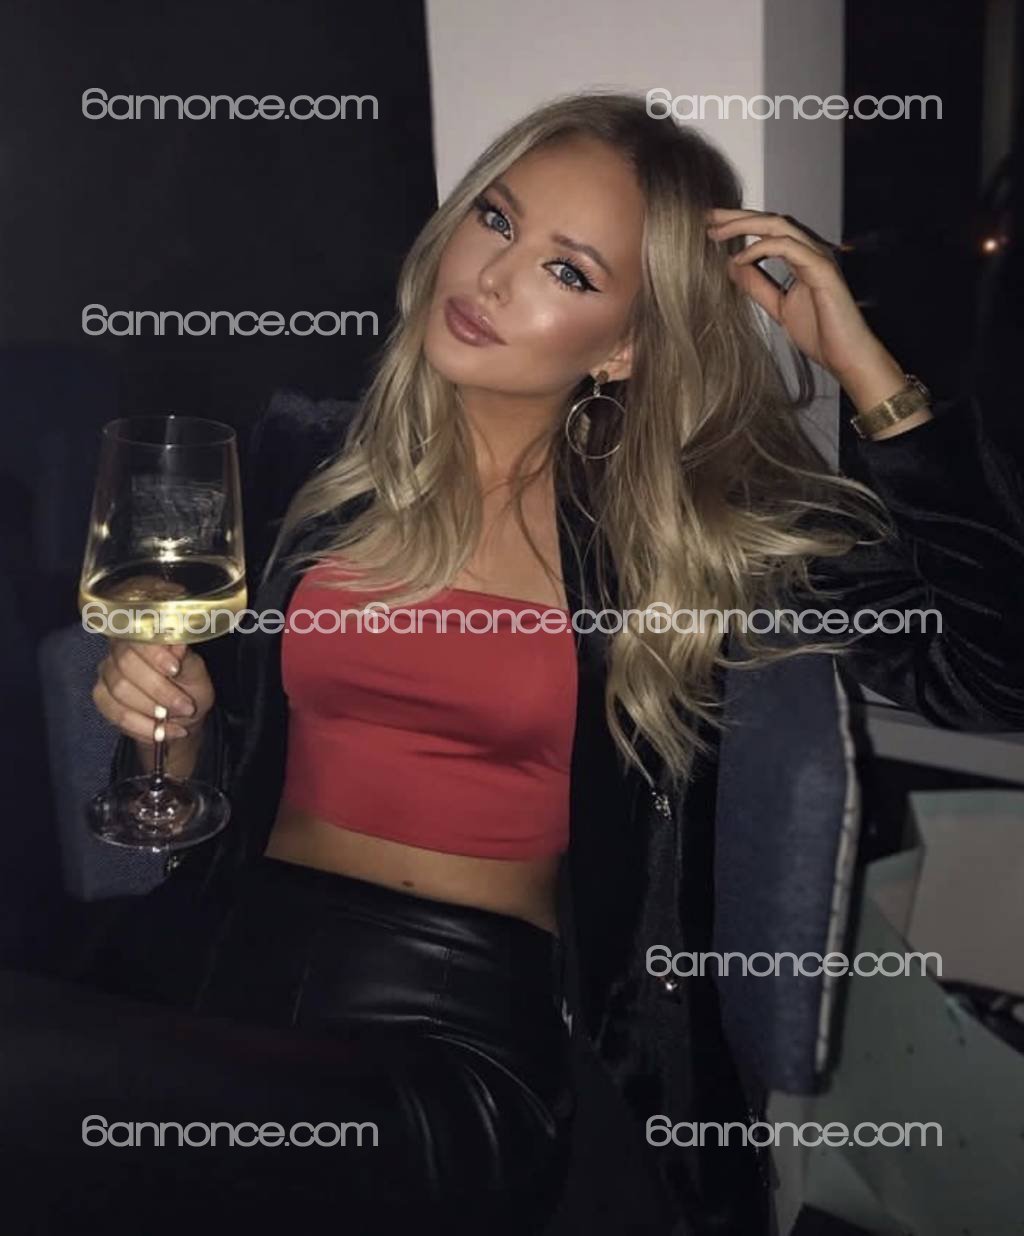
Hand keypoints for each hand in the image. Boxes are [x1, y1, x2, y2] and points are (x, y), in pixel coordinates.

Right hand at [92, 641, 214, 745]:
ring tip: (178, 719)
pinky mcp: (102, 698)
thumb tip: (179, 645)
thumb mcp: (196, 674)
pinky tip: (163, 732)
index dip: (155, 653)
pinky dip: (143, 727)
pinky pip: (116, 714)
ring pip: (120, 690)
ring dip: (152, 709)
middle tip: (186, 706)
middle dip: (159, 689)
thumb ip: (186, 660)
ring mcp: (107, 673)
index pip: (139, 637)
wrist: (179, 718)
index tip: (175, 669)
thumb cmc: (189, 688)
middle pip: (126, 663)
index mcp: (145, 636)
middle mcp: (119, 650)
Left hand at [706, 208, 912, 414]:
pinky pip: (788, 247)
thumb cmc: (821, 333)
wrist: (845, 356)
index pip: (767, 230)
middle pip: (770, 220)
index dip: (739, 225)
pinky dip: (760, 249)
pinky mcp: (822, 269)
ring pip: (778, 225)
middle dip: (737, 217)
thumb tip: (732, 266)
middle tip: (708, 217)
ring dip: (745, 225)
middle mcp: (811, 251)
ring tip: (717, 233)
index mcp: (801, 257)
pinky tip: (740, 259)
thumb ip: (758, 285)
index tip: (711, 227)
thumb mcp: (778, 306)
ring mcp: (818, 257)